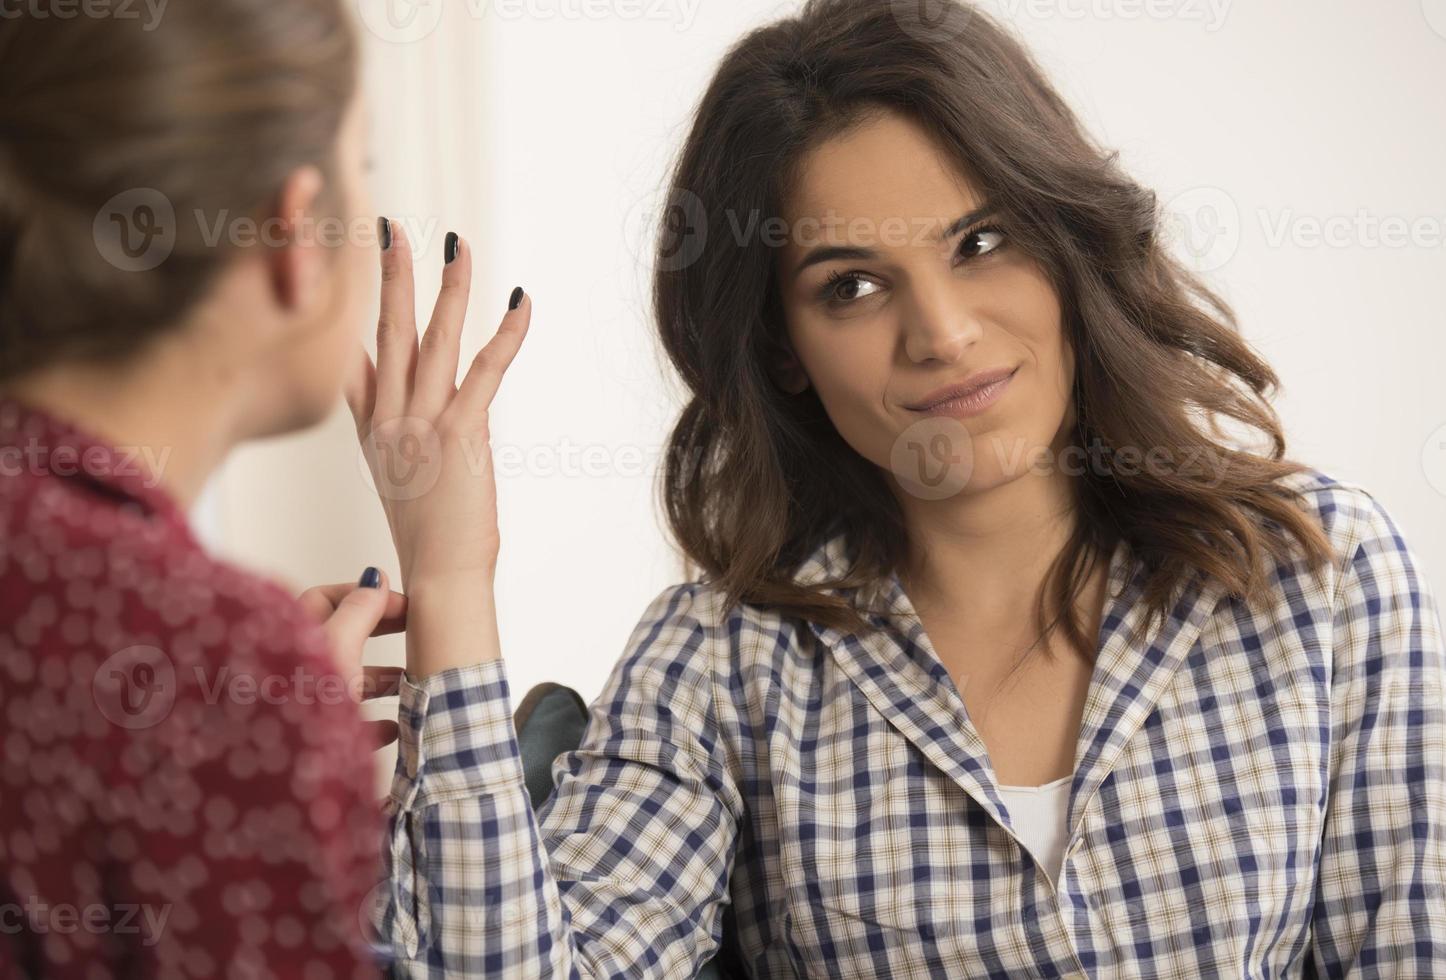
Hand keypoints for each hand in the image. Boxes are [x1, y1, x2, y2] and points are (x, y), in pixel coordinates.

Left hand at [296, 568, 407, 745]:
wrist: (276, 775)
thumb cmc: (301, 703)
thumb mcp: (338, 648)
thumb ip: (359, 612)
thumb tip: (375, 578)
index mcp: (291, 638)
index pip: (324, 599)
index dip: (364, 594)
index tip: (402, 604)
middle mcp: (293, 668)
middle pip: (341, 638)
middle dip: (379, 632)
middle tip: (414, 629)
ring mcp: (302, 705)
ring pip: (348, 681)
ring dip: (382, 678)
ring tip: (412, 678)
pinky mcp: (315, 741)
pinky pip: (350, 725)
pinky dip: (376, 722)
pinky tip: (396, 727)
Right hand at [344, 222, 531, 591]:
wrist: (440, 582)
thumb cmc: (429, 541)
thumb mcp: (395, 480)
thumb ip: (386, 434)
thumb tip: (387, 404)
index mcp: (370, 432)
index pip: (350, 357)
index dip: (347, 306)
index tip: (343, 262)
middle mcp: (387, 421)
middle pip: (385, 333)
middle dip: (388, 275)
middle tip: (389, 226)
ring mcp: (420, 425)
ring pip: (433, 340)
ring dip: (448, 288)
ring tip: (454, 244)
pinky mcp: (459, 435)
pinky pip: (486, 371)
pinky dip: (506, 334)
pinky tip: (520, 301)